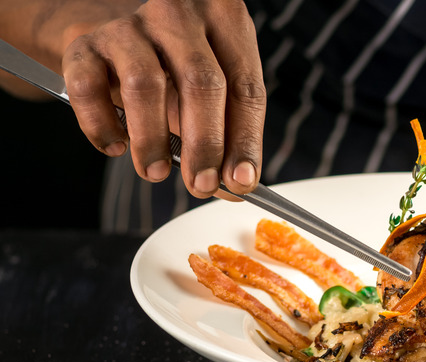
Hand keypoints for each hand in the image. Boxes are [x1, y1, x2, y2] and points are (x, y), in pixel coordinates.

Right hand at [61, 0, 264, 197]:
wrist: (123, 41)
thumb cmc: (179, 69)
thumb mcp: (215, 92)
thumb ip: (229, 133)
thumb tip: (236, 184)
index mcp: (225, 19)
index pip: (245, 87)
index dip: (244, 140)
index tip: (241, 180)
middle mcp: (178, 14)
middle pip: (201, 82)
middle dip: (205, 145)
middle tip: (203, 185)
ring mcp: (130, 26)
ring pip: (145, 85)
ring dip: (153, 140)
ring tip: (156, 171)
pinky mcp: (85, 45)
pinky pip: (88, 89)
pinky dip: (101, 126)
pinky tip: (116, 146)